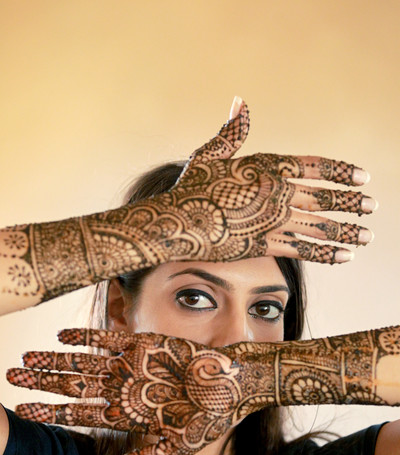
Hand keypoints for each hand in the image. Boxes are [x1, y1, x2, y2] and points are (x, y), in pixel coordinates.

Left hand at [8, 329, 242, 454]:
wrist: (232, 384)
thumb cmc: (209, 419)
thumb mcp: (177, 448)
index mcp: (126, 415)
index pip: (79, 413)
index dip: (50, 411)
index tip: (22, 409)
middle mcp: (123, 389)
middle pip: (74, 385)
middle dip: (43, 382)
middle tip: (12, 376)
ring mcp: (131, 366)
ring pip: (85, 362)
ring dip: (56, 359)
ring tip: (27, 357)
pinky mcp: (144, 344)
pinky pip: (110, 339)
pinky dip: (86, 337)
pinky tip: (62, 334)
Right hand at [90, 98, 372, 271]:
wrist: (174, 223)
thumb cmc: (189, 187)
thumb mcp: (209, 154)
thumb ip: (232, 132)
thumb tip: (241, 103)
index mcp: (265, 167)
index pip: (313, 167)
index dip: (340, 172)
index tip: (362, 177)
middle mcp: (274, 194)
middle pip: (322, 198)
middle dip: (350, 203)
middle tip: (373, 206)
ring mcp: (270, 221)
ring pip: (317, 226)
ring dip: (346, 231)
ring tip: (368, 235)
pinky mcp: (263, 246)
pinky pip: (301, 249)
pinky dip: (325, 253)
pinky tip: (345, 256)